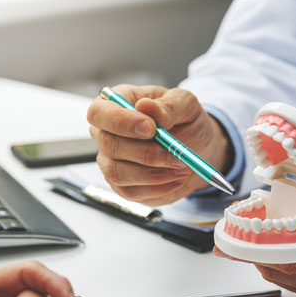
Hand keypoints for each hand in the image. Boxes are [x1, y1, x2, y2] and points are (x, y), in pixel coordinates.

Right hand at [87, 84, 231, 204]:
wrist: (196, 148)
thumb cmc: (185, 120)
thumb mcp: (186, 104)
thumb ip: (168, 105)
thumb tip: (146, 107)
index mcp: (116, 104)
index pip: (99, 112)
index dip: (121, 121)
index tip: (151, 128)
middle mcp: (106, 133)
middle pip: (109, 145)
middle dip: (146, 153)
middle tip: (177, 155)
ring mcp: (110, 161)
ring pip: (117, 173)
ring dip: (154, 174)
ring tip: (182, 167)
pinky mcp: (121, 185)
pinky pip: (131, 192)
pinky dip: (158, 188)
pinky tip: (177, 178)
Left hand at [214, 190, 295, 296]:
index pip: (290, 257)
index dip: (257, 247)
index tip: (233, 236)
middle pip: (282, 270)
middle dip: (251, 254)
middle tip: (228, 238)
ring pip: (288, 279)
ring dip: (262, 262)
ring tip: (243, 242)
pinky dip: (280, 268)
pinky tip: (271, 252)